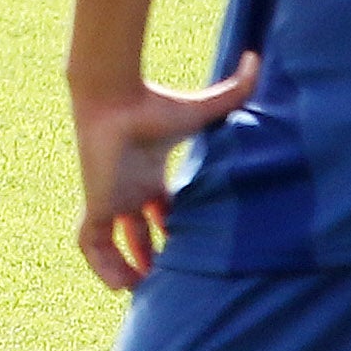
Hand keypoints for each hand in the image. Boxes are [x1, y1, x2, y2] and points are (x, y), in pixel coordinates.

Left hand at [71, 53, 259, 290]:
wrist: (115, 97)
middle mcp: (129, 187)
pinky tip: (121, 283)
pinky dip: (102, 264)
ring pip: (111, 241)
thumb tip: (259, 59)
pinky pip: (91, 243)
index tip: (191, 248)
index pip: (159, 209)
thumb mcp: (203, 109)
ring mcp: (110, 196)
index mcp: (150, 172)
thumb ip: (234, 91)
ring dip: (126, 265)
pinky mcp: (96, 203)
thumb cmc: (156, 102)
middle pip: (136, 230)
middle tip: (168, 280)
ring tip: (144, 291)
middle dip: (149, 254)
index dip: (172, 230)